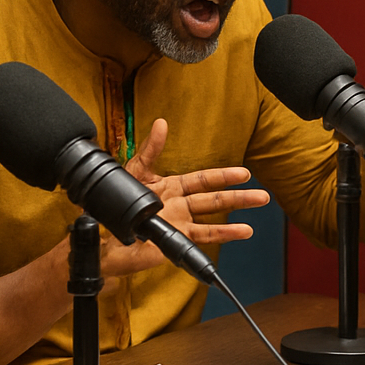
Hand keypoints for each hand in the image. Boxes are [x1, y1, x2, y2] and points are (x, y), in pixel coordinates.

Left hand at [99, 119, 270, 277]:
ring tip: (254, 221)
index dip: (223, 176)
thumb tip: (162, 124)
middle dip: (239, 197)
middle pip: (215, 199)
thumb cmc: (113, 205)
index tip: (243, 173)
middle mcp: (179, 205)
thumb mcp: (133, 171)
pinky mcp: (174, 240)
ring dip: (235, 218)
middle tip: (262, 195)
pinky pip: (201, 239)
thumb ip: (150, 150)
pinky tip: (241, 232)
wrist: (101, 236)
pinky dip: (222, 236)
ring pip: (213, 219)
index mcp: (171, 187)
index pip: (203, 179)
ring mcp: (178, 224)